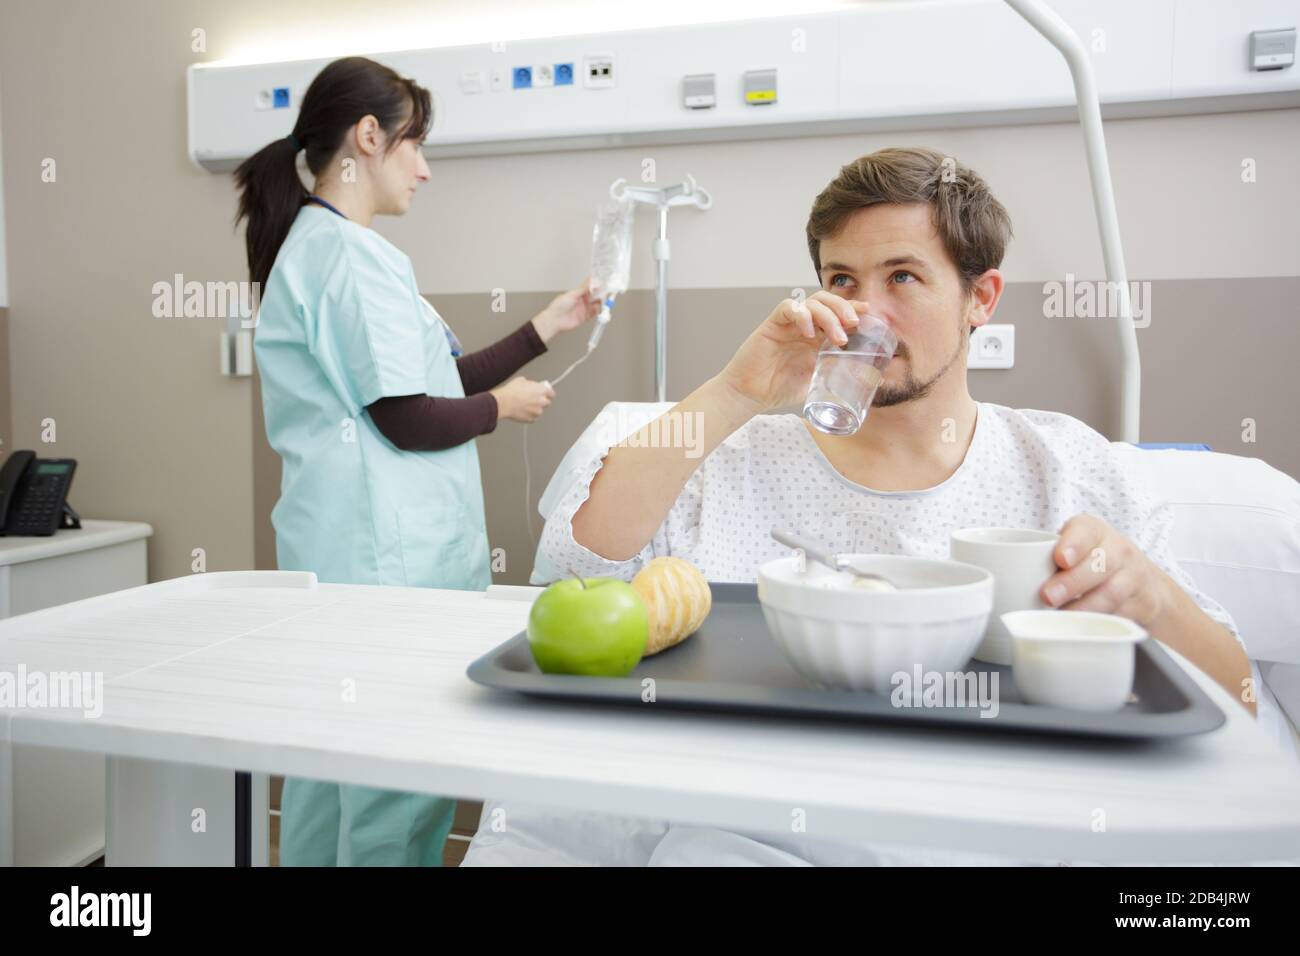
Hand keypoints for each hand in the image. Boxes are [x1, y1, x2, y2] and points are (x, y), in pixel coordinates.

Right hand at [490, 376, 554, 422]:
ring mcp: (537, 412)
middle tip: (532, 399)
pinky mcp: (531, 419)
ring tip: (524, 405)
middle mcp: (542, 402)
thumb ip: (530, 384)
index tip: (545, 393)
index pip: (551, 393)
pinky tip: (522, 411)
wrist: (504, 402)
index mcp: (542, 390)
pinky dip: (529, 415)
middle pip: (547, 403)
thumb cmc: (512, 391)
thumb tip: (530, 386)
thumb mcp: (522, 380)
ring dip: (534, 409)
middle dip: (541, 401)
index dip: (548, 393)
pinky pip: (532, 417)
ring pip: (539, 411)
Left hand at [532, 280, 600, 342]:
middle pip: (595, 295)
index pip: (590, 286)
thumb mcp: (572, 294)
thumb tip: (592, 281)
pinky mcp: (585, 317)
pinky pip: (594, 313)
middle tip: (607, 291)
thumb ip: (583, 289)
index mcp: (579, 292)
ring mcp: (584, 308)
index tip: (604, 281)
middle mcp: (583, 300)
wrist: (555, 320)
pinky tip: (599, 308)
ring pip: (596, 304)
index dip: (597, 284)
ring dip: (601, 302)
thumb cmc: (559, 306)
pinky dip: (598, 311)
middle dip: (601, 293)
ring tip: (604, 300)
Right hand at [716, 292, 864, 412]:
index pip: (836, 312)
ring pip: (812, 302)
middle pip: (827, 300)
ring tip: (837, 337)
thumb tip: (871, 379)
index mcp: (815, 336)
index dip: (853, 308)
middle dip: (844, 308)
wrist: (750, 395)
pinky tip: (809, 332)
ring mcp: (788, 324)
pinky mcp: (772, 325)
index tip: (869, 313)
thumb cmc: (779, 390)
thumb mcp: (817, 382)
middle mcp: (803, 326)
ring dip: (829, 315)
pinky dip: (802, 315)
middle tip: (854, 324)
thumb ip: (837, 376)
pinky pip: (788, 307)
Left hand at [1040, 513, 1174, 627]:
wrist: (1144, 582)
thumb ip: (1044, 555)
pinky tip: (1080, 627)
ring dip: (1083, 606)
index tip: (1060, 558)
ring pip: (1112, 591)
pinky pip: (1121, 614)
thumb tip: (1003, 573)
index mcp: (1094, 531)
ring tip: (1060, 616)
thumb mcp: (1073, 548)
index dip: (1074, 543)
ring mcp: (1132, 576)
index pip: (1087, 530)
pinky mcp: (1141, 603)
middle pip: (1101, 563)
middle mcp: (1117, 549)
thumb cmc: (1091, 561)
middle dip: (1073, 581)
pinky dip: (1099, 622)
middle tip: (1048, 596)